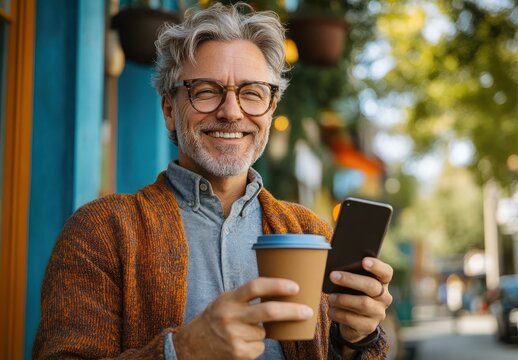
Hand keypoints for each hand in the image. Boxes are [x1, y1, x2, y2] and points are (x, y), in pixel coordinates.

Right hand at [173, 277, 313, 359]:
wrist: (192, 344)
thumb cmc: (216, 317)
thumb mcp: (226, 300)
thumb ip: (247, 296)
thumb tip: (282, 291)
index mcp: (229, 298)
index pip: (255, 287)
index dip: (277, 285)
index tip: (294, 287)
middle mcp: (230, 316)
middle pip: (268, 311)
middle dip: (292, 311)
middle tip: (308, 311)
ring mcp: (233, 336)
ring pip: (265, 332)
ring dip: (264, 331)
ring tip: (245, 330)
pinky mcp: (237, 353)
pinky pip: (260, 346)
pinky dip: (257, 344)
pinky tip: (242, 342)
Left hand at [327, 257, 392, 343]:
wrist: (353, 321)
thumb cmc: (352, 293)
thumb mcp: (354, 284)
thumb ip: (351, 275)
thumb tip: (336, 270)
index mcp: (382, 282)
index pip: (386, 272)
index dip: (376, 266)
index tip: (364, 261)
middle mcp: (384, 297)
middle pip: (371, 286)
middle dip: (350, 280)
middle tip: (333, 276)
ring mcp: (378, 313)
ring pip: (363, 303)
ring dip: (342, 299)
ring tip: (330, 298)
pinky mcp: (369, 326)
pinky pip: (353, 319)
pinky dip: (339, 313)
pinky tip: (332, 310)